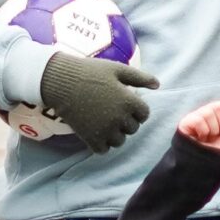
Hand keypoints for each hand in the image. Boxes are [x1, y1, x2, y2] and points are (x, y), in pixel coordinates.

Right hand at [37, 52, 159, 153]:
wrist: (61, 81)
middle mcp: (120, 118)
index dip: (135, 109)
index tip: (123, 103)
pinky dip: (101, 143)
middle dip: (125, 121)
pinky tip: (94, 131)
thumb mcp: (118, 69)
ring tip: (102, 121)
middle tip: (110, 110)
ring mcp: (105, 130)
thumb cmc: (90, 72)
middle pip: (132, 129)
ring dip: (114, 134)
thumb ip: (140, 78)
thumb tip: (158, 85)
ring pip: (119, 141)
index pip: (144, 115)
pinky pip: (103, 149)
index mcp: (129, 101)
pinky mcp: (90, 138)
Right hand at [178, 96, 219, 153]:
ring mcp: (197, 116)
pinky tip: (200, 138)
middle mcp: (209, 112)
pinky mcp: (186, 122)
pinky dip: (203, 132)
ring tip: (208, 138)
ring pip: (209, 112)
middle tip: (218, 135)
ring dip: (213, 130)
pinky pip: (199, 120)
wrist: (210, 165)